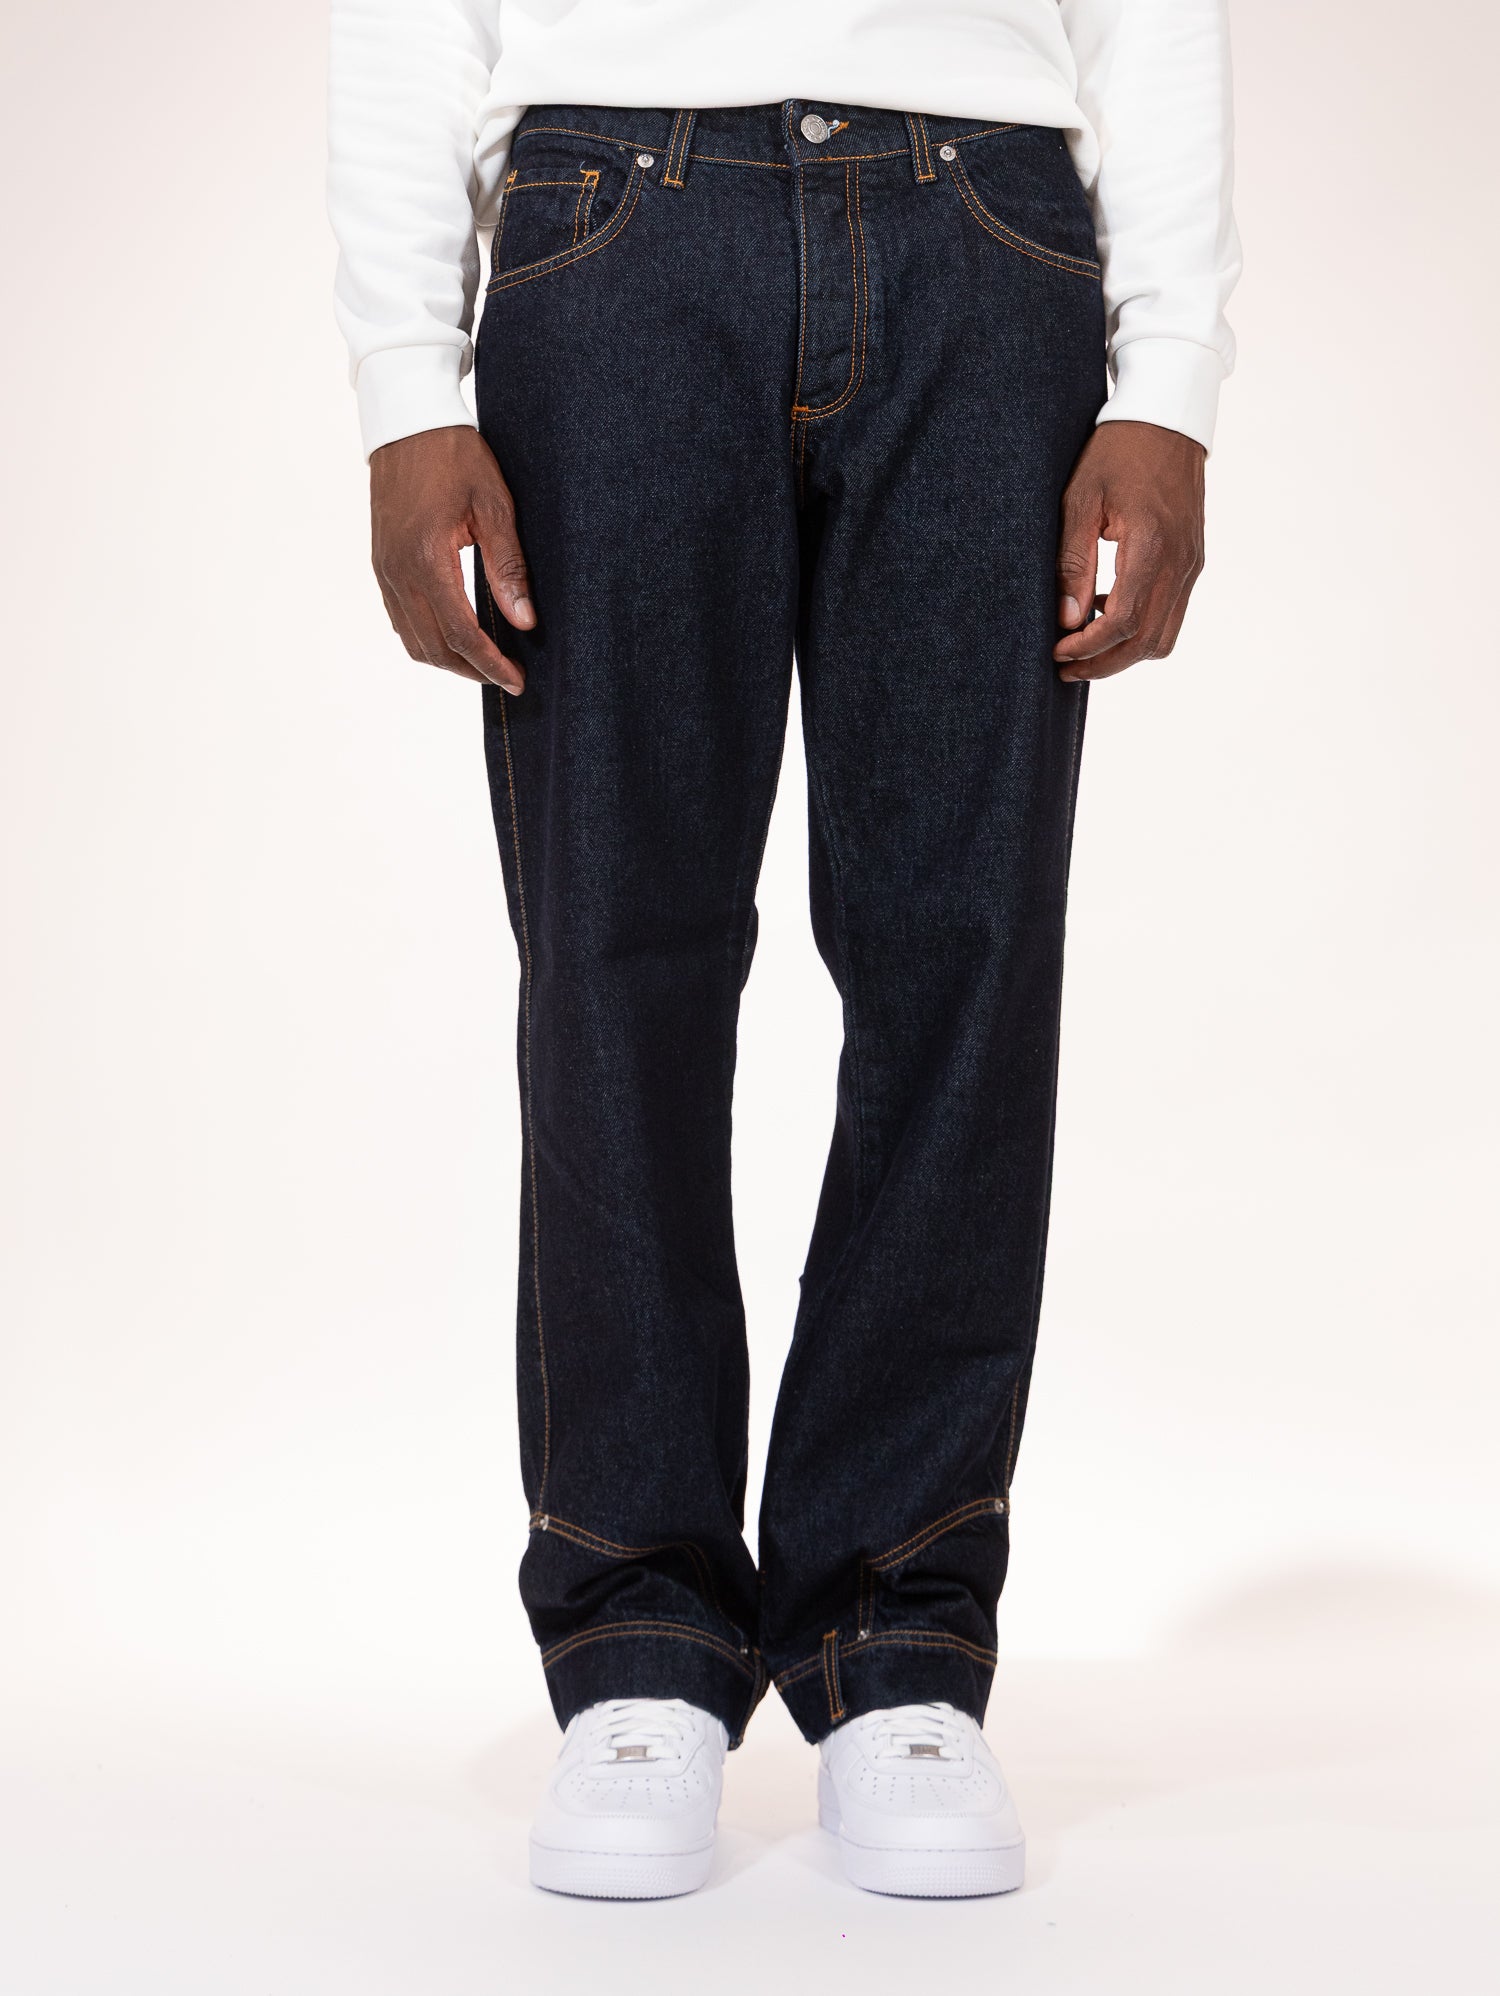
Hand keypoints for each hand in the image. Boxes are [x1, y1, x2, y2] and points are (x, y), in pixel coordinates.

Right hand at [369, 425, 533, 691]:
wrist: (407, 422)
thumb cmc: (455, 456)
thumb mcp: (494, 506)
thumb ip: (508, 568)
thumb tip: (525, 621)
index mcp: (427, 561)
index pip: (462, 635)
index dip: (492, 664)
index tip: (518, 681)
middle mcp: (399, 573)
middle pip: (435, 648)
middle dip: (472, 670)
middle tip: (506, 676)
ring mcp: (385, 570)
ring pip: (413, 640)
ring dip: (448, 659)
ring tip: (483, 662)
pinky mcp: (380, 564)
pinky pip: (400, 619)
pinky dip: (427, 639)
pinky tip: (454, 635)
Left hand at [1053, 421, 1205, 682]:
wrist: (1167, 419)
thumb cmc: (1118, 452)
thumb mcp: (1081, 500)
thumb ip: (1074, 563)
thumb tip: (1066, 619)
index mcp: (1152, 545)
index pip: (1124, 621)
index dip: (1088, 647)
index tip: (1058, 651)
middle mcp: (1181, 561)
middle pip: (1147, 642)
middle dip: (1104, 663)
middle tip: (1066, 666)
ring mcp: (1192, 563)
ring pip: (1164, 635)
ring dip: (1124, 651)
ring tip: (1083, 643)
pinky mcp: (1193, 561)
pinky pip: (1171, 612)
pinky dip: (1140, 627)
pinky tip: (1105, 611)